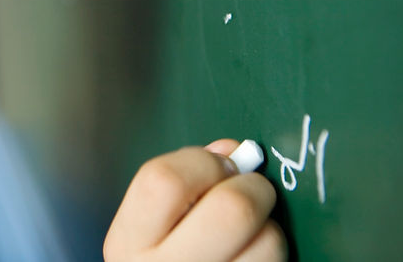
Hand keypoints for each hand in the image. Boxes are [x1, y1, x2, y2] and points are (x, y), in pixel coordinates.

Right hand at [103, 139, 286, 260]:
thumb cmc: (163, 261)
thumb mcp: (151, 228)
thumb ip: (184, 181)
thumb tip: (236, 152)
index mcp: (127, 243)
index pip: (164, 180)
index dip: (203, 162)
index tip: (220, 166)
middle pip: (231, 209)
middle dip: (253, 187)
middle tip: (252, 191)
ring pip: (269, 242)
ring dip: (271, 229)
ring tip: (252, 237)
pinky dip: (275, 258)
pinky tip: (253, 259)